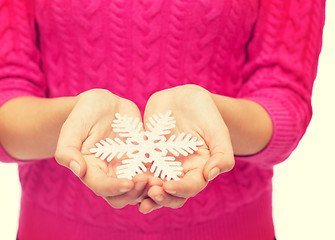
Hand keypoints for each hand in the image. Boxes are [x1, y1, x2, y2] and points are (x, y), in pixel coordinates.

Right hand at [55, 89, 153, 207]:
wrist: (105, 104)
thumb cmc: (85, 113)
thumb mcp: (73, 127)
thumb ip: (68, 149)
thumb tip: (78, 171)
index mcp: (90, 170)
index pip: (101, 187)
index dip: (114, 188)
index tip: (129, 182)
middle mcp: (108, 175)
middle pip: (122, 196)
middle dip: (135, 193)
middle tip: (148, 181)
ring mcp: (126, 170)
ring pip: (139, 191)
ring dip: (150, 190)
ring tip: (162, 180)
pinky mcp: (142, 162)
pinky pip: (152, 175)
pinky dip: (161, 177)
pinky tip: (171, 171)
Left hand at [139, 84, 234, 212]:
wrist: (183, 98)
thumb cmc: (205, 112)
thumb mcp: (217, 130)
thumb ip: (222, 153)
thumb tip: (212, 174)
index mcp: (199, 169)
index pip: (191, 186)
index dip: (181, 189)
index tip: (168, 186)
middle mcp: (180, 172)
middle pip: (171, 193)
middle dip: (161, 197)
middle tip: (151, 194)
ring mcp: (161, 165)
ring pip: (152, 185)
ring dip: (144, 192)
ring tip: (134, 193)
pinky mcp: (146, 157)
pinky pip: (138, 169)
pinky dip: (131, 176)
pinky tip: (122, 178)